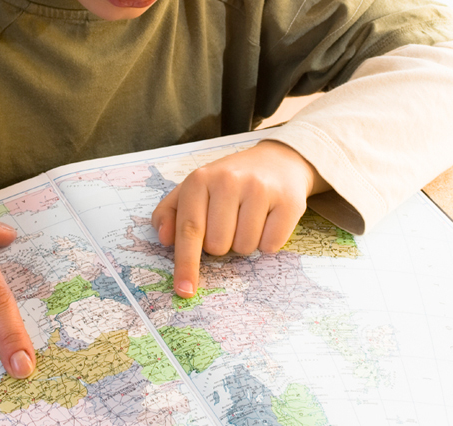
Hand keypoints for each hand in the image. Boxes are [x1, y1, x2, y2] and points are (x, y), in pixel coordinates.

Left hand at [150, 139, 327, 297]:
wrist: (276, 161)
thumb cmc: (228, 182)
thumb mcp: (195, 188)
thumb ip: (171, 212)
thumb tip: (164, 238)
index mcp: (200, 179)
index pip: (189, 229)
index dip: (186, 263)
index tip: (184, 291)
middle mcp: (229, 180)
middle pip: (218, 246)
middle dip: (222, 244)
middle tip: (229, 223)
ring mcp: (260, 189)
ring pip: (245, 248)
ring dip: (245, 243)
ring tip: (249, 219)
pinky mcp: (288, 201)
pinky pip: (271, 246)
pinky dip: (267, 242)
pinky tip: (268, 220)